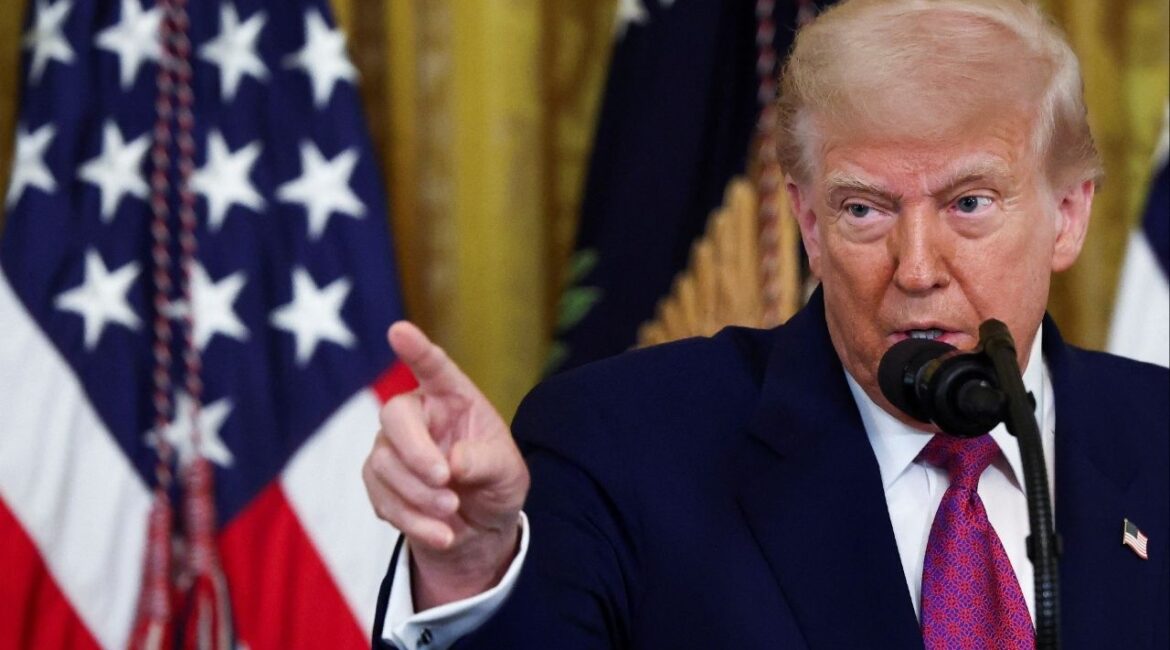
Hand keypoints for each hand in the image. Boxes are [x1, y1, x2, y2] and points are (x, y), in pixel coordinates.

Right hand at [363, 322, 529, 608]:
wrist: (478, 531)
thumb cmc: (495, 487)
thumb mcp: (508, 474)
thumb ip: (485, 462)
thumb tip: (452, 462)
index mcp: (453, 398)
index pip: (433, 368)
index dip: (416, 349)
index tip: (399, 331)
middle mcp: (418, 416)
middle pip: (394, 416)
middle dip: (415, 451)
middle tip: (444, 480)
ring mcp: (392, 447)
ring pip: (384, 463)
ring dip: (419, 495)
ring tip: (452, 512)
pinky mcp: (379, 482)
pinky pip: (382, 498)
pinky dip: (412, 520)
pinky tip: (442, 533)